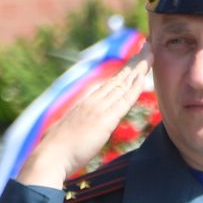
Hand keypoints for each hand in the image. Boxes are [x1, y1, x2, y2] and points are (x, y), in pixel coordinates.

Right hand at [15, 50, 150, 188]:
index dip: (124, 71)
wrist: (50, 156)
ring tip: (151, 51)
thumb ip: (77, 127)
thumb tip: (77, 130)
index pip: (109, 84)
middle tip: (147, 45)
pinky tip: (145, 76)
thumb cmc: (57, 152)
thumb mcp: (69, 134)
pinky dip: (135, 87)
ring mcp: (99, 108)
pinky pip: (124, 100)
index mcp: (85, 104)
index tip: (134, 60)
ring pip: (123, 83)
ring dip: (139, 67)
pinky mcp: (105, 120)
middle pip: (119, 78)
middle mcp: (93, 101)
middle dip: (134, 61)